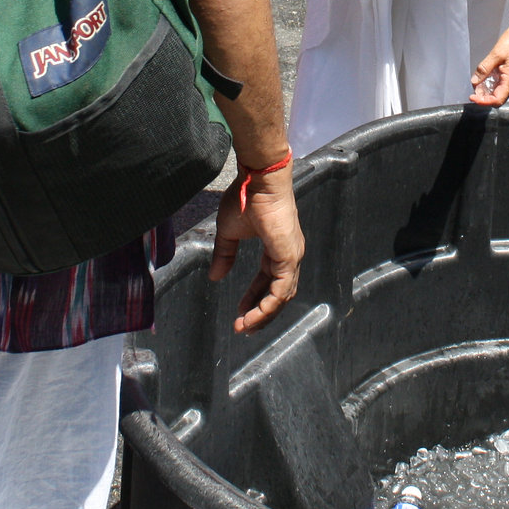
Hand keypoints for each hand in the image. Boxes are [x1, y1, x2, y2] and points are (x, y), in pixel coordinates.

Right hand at [210, 160, 303, 332]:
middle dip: (260, 313)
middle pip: (279, 293)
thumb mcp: (229, 232)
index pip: (269, 282)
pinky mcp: (289, 256)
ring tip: (245, 326)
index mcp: (277, 249)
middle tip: (243, 327)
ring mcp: (292, 256)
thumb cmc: (246, 197)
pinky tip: (253, 316)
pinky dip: (268, 306)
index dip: (254, 299)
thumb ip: (225, 255)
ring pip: (282, 296)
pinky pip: (281, 290)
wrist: (258, 181)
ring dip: (264, 315)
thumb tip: (216, 278)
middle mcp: (289, 255)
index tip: (240, 313)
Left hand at [471, 8, 508, 104]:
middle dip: (484, 96)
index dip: (484, 101)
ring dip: (487, 89)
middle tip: (473, 89)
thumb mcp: (496, 53)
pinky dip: (491, 82)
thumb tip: (475, 81)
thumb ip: (484, 68)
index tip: (472, 97)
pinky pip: (501, 82)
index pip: (497, 99)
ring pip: (499, 90)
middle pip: (498, 97)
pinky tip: (484, 76)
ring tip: (477, 82)